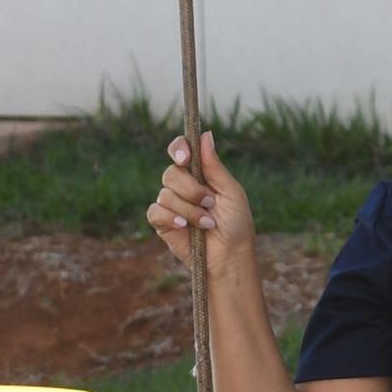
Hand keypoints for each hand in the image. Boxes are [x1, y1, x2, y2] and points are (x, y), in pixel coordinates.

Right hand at [145, 131, 257, 272]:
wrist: (230, 257)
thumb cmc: (236, 224)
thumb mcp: (230, 192)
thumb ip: (214, 165)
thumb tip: (206, 134)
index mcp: (199, 174)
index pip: (180, 150)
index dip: (178, 149)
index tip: (185, 158)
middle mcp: (183, 186)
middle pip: (171, 173)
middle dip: (191, 189)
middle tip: (210, 204)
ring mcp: (171, 204)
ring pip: (164, 194)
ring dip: (189, 210)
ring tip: (206, 224)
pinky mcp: (162, 223)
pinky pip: (155, 212)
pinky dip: (171, 218)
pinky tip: (185, 227)